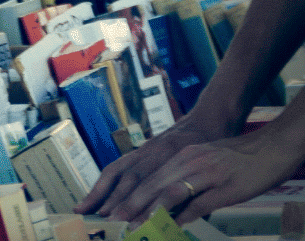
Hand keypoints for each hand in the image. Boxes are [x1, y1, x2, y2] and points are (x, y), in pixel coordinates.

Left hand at [83, 127, 302, 225]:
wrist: (266, 148)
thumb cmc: (232, 158)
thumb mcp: (199, 162)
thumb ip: (179, 178)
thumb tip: (162, 201)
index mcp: (179, 156)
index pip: (145, 176)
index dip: (125, 193)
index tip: (108, 208)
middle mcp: (187, 162)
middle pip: (152, 184)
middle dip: (129, 203)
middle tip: (112, 219)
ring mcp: (206, 173)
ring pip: (171, 192)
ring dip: (150, 210)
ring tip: (134, 224)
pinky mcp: (224, 186)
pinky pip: (199, 203)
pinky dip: (183, 215)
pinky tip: (170, 226)